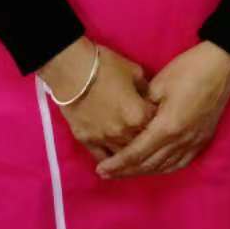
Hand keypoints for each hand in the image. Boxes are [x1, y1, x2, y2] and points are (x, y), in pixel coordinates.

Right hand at [44, 40, 159, 163]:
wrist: (72, 68)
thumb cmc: (106, 66)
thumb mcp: (135, 72)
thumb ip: (145, 90)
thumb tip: (148, 98)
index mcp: (139, 116)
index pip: (156, 126)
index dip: (157, 121)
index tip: (156, 117)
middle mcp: (124, 133)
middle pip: (141, 144)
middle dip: (144, 138)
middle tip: (144, 133)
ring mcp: (104, 139)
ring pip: (122, 155)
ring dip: (128, 152)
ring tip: (131, 150)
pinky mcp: (86, 141)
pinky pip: (101, 157)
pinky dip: (109, 160)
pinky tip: (112, 162)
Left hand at [94, 41, 229, 178]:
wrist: (221, 65)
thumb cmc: (187, 69)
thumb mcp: (158, 84)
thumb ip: (143, 109)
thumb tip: (131, 122)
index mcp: (167, 127)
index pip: (137, 153)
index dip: (118, 163)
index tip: (101, 169)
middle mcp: (181, 141)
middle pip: (149, 164)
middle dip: (126, 171)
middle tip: (106, 174)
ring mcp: (194, 142)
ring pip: (165, 167)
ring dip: (144, 171)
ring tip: (126, 172)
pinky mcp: (203, 140)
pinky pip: (181, 163)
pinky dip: (164, 168)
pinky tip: (155, 167)